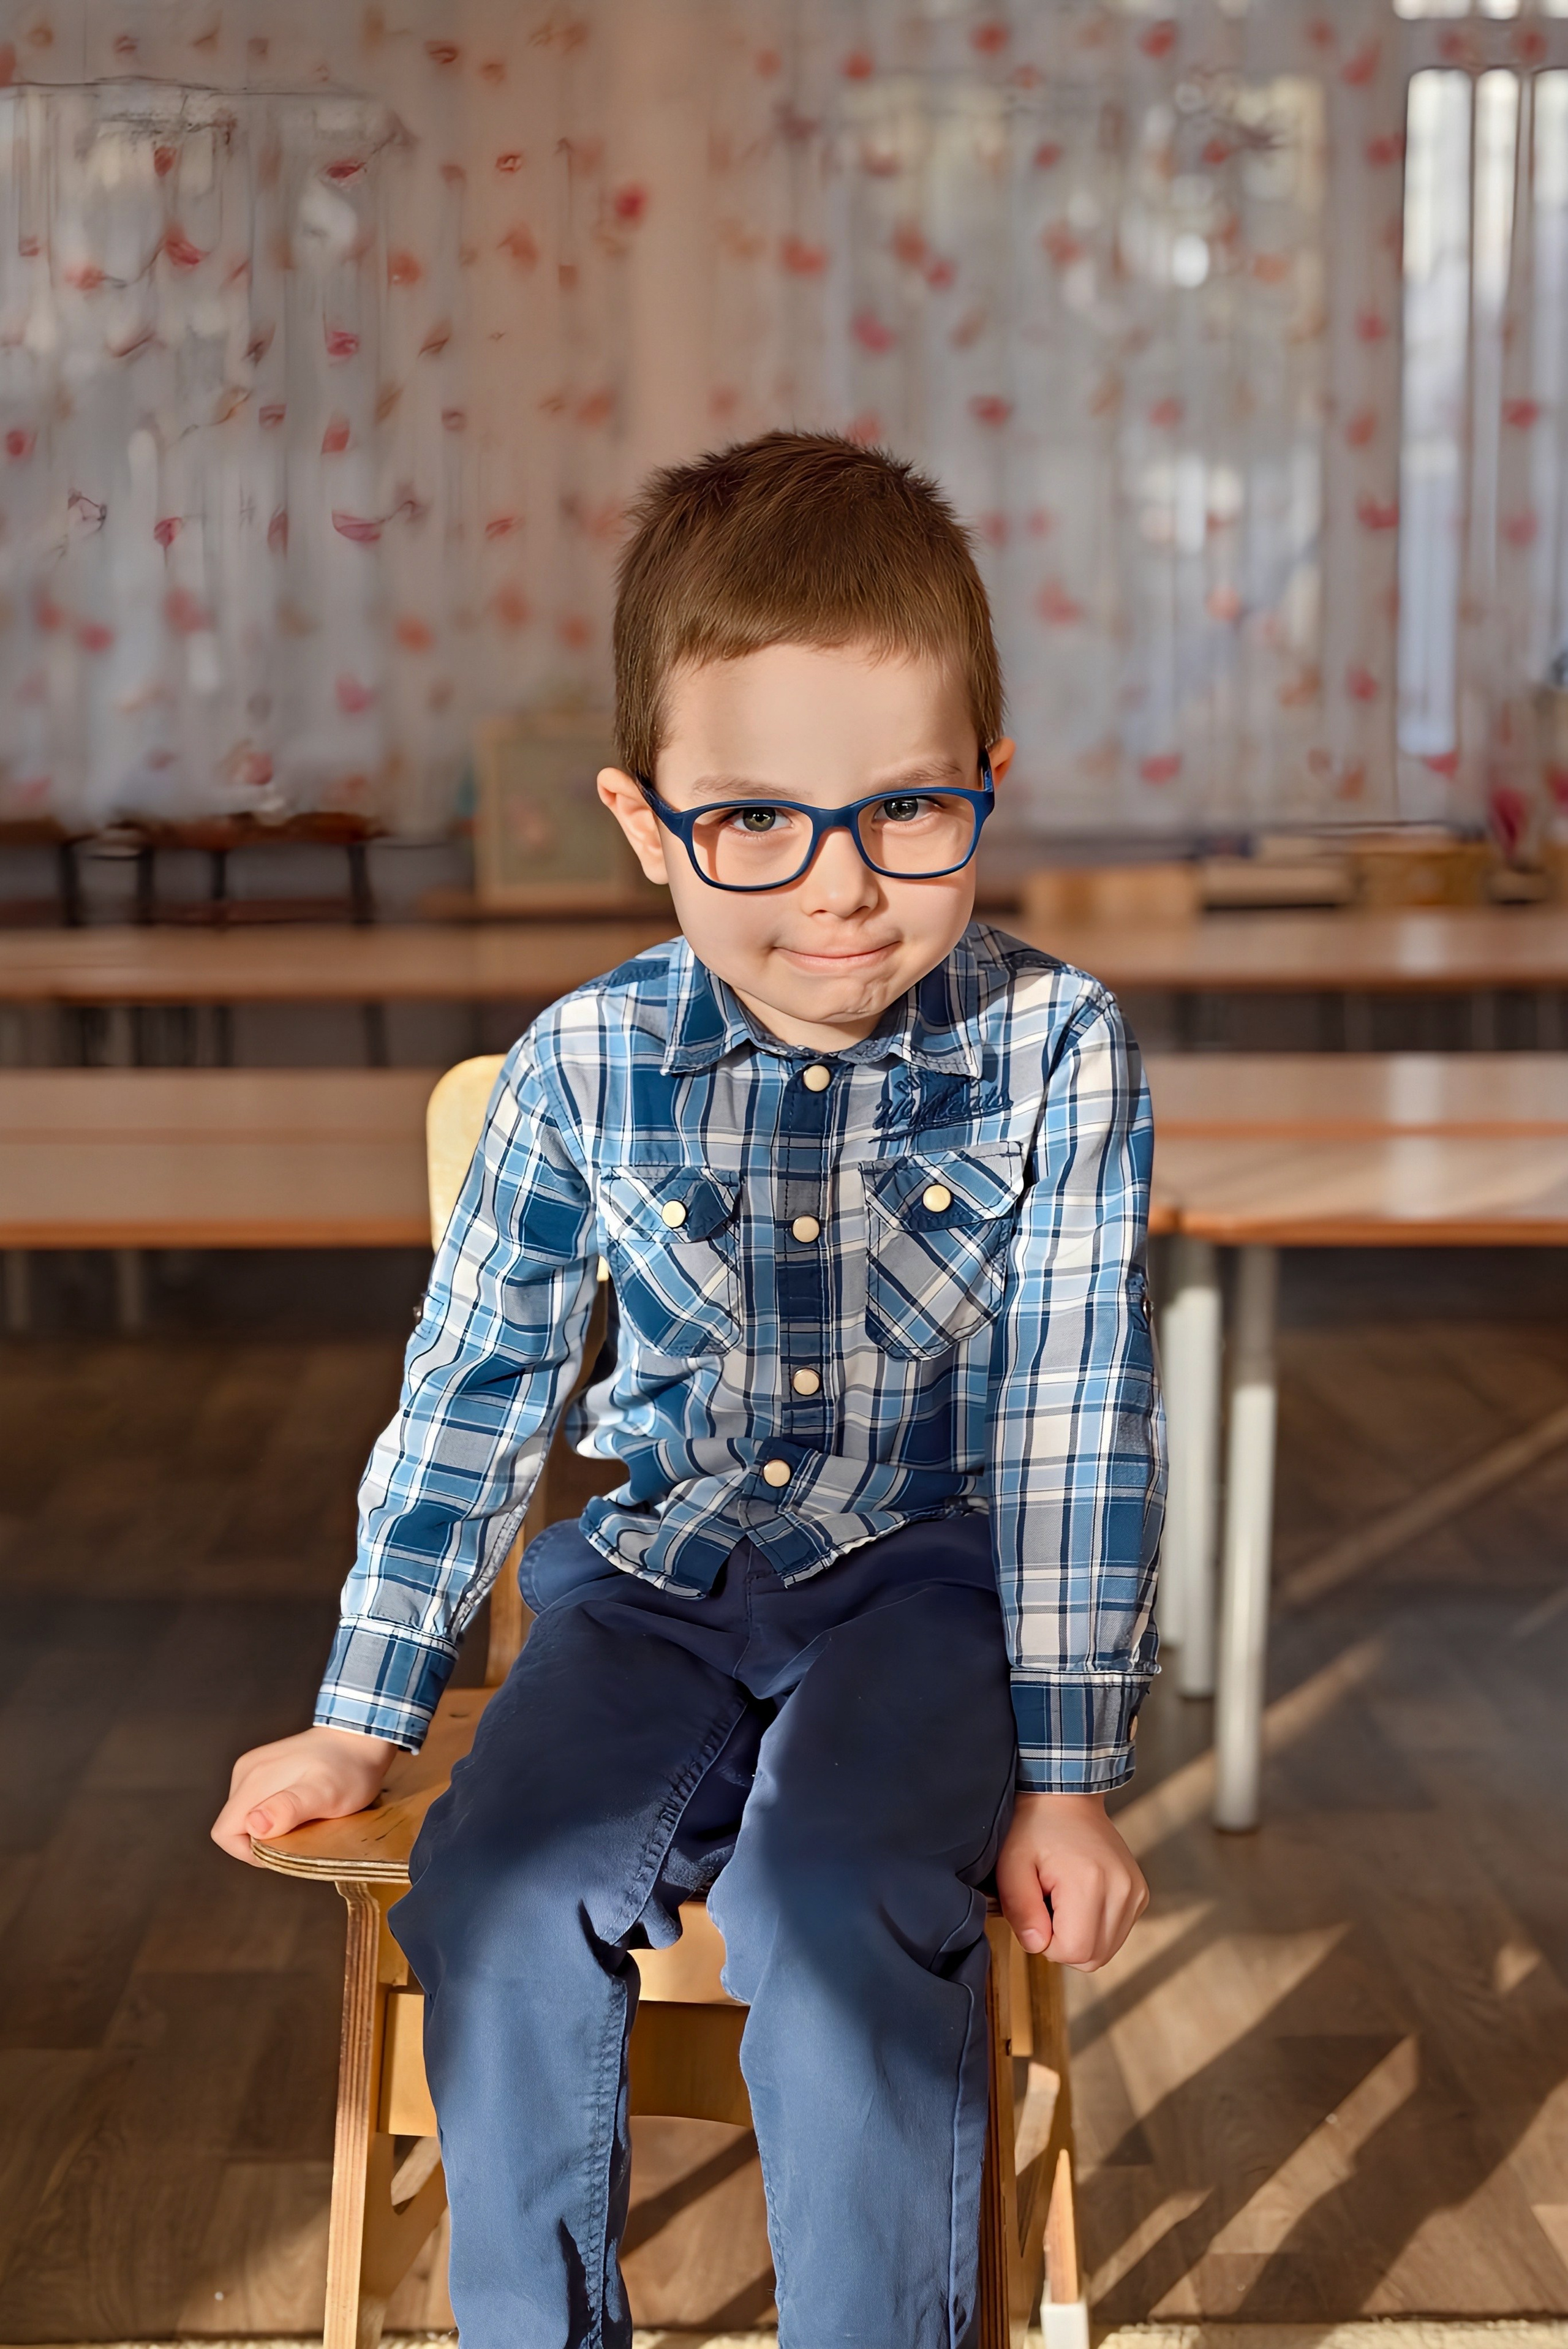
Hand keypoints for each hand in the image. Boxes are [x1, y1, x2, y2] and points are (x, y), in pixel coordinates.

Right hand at [211, 1725, 397, 1865]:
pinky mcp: (263, 1768)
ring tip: (303, 1818)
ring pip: (246, 1816)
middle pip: (234, 1825)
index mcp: (253, 1779)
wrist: (362, 1737)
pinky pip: (257, 1803)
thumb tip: (255, 1825)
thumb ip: (289, 1809)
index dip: (249, 1852)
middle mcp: (246, 1771)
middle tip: (299, 1833)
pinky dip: (274, 1813)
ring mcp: (254, 1767)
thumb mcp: (325, 1794)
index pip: (225, 1833)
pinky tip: (300, 1807)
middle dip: (262, 1839)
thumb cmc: (349, 1769)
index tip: (283, 1847)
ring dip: (269, 1827)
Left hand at [995, 1790, 1147, 1971]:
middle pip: (1094, 1958)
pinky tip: (1079, 1899)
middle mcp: (1123, 1889)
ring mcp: (1136, 1891)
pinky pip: (1116, 1933)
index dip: (1046, 1943)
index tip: (1035, 1911)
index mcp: (1091, 1881)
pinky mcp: (1140, 1893)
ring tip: (1062, 1900)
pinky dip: (1094, 1928)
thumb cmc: (1034, 1827)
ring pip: (1106, 1950)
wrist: (1065, 1797)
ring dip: (1079, 1937)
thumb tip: (1036, 1946)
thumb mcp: (1012, 1864)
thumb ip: (1020, 1909)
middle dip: (1063, 1944)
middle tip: (1045, 1906)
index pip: (1074, 1951)